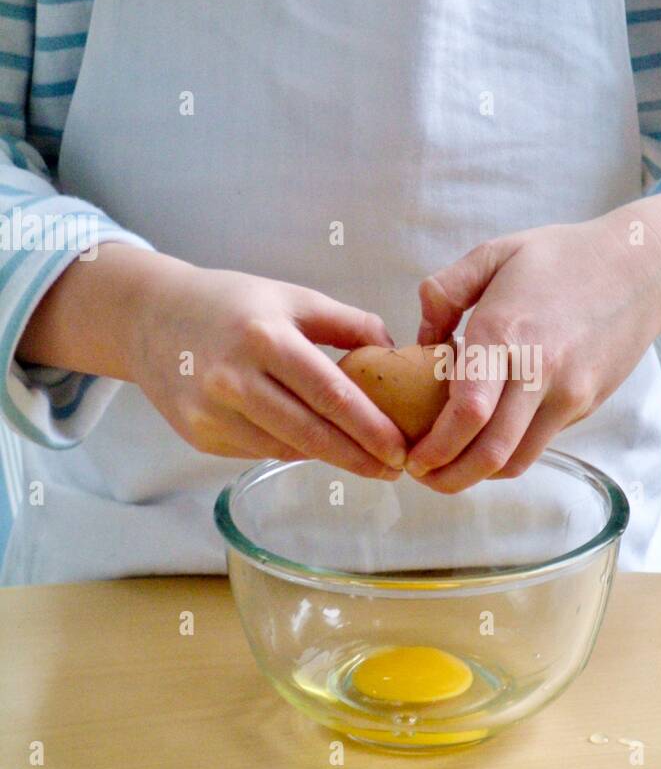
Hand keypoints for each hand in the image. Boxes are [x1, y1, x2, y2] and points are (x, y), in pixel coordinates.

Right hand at [21, 246, 408, 475]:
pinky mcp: (199, 436)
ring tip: (364, 459)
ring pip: (286, 449)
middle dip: (358, 457)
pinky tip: (313, 445)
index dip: (369, 428)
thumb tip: (398, 355)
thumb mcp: (294, 298)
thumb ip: (350, 323)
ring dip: (328, 458)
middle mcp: (234, 380)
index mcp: (265, 338)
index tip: (400, 448)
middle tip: (394, 470)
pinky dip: (291, 451)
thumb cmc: (234, 306)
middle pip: (310, 433)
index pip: (330, 394)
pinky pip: (260, 451)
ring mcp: (212, 413)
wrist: (152, 318)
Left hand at [405, 212, 660, 490]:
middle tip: (423, 475)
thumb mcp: (495, 253)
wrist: (643, 268)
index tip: (411, 455)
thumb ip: (445, 291)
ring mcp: (568, 393)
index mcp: (506, 331)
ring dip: (478, 475)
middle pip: (490, 451)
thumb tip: (421, 341)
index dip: (435, 446)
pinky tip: (487, 439)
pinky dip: (508, 453)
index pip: (467, 411)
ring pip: (516, 460)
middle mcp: (539, 370)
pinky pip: (539, 443)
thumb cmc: (563, 256)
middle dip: (448, 476)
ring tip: (450, 466)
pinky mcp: (585, 404)